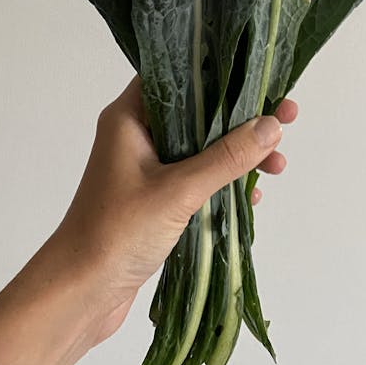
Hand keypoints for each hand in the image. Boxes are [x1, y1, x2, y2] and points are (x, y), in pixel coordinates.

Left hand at [47, 75, 297, 347]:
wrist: (79, 293)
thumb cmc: (116, 233)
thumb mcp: (178, 190)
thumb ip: (226, 157)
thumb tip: (271, 125)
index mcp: (130, 117)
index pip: (177, 74)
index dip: (219, 70)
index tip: (260, 73)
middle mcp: (137, 136)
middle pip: (198, 112)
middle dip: (242, 117)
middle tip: (286, 114)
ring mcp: (146, 169)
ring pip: (202, 148)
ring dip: (238, 154)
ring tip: (278, 163)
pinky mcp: (155, 199)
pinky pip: (197, 179)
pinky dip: (225, 182)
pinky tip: (253, 194)